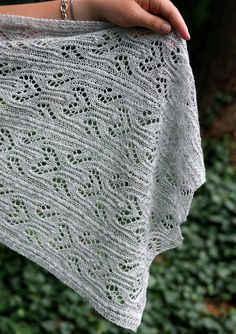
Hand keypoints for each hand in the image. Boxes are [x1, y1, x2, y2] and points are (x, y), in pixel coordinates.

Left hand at [74, 0, 189, 39]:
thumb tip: (168, 29)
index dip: (180, 23)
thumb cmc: (111, 6)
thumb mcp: (133, 15)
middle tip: (182, 43)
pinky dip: (156, 31)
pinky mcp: (139, 14)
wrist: (94, 6)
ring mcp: (144, 7)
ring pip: (160, 19)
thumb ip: (152, 22)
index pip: (170, 10)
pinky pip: (151, 22)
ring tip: (172, 44)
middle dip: (175, 28)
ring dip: (166, 31)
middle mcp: (150, 0)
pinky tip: (159, 40)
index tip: (186, 36)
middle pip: (167, 14)